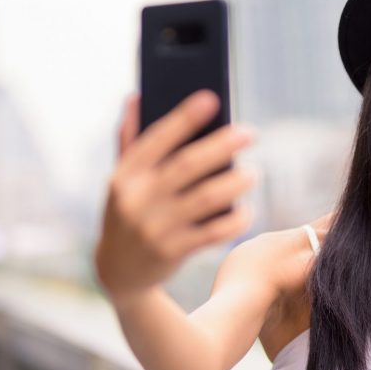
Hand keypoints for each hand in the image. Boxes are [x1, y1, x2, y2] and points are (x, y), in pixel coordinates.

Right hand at [94, 90, 256, 307]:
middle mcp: (137, 199)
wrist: (117, 272)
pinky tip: (247, 210)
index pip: (157, 139)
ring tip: (253, 173)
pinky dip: (234, 220)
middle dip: (222, 145)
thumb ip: (128, 140)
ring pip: (206, 198)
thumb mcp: (120, 181)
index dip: (184, 117)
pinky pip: (213, 232)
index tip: (211, 99)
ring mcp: (154, 227)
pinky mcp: (172, 252)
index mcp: (124, 175)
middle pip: (188, 165)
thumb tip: (135, 96)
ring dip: (236, 182)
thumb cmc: (126, 214)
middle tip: (250, 133)